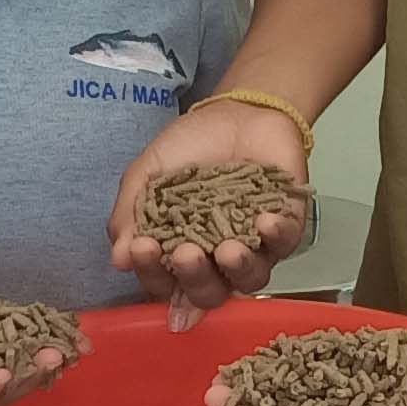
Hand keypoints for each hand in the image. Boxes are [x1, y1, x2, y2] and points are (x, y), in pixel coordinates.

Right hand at [109, 96, 310, 331]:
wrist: (235, 111)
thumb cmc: (190, 147)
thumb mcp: (148, 174)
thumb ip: (129, 215)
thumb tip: (119, 260)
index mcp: (179, 252)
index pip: (165, 283)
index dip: (153, 274)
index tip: (143, 247)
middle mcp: (216, 259)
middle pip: (208, 293)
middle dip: (195, 278)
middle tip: (187, 252)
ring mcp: (255, 247)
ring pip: (251, 279)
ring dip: (238, 267)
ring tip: (228, 248)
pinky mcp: (287, 228)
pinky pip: (286, 244)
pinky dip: (276, 236)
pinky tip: (265, 221)